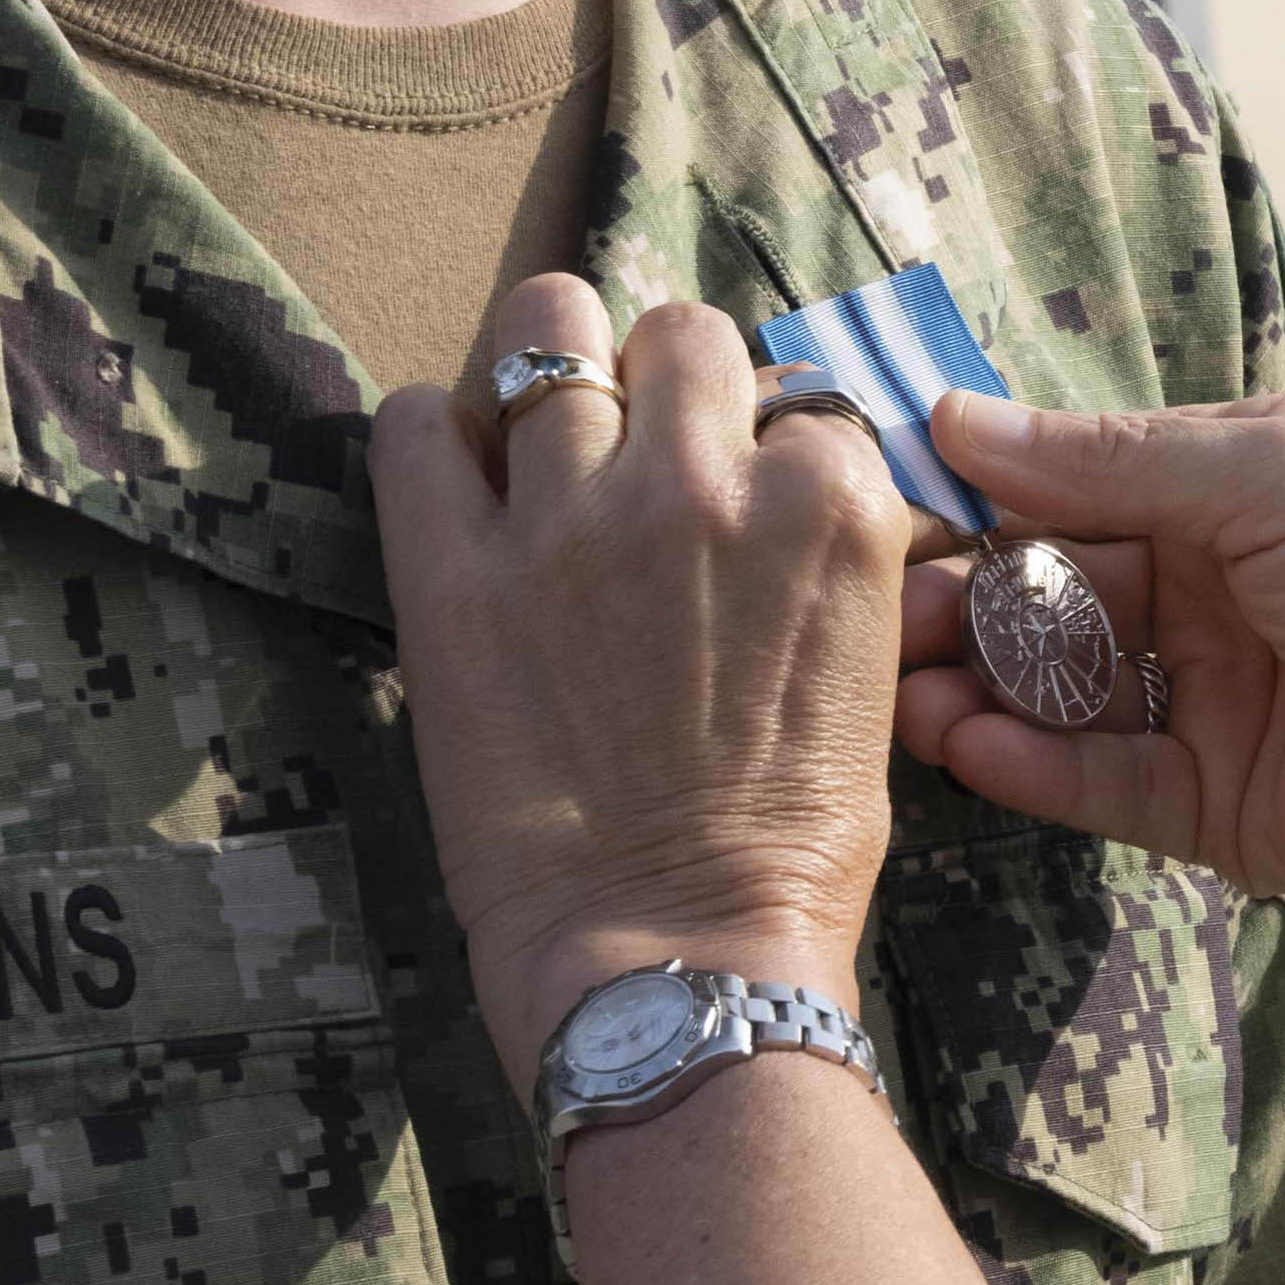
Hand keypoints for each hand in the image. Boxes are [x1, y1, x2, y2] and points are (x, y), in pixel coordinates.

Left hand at [373, 275, 933, 1083]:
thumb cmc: (792, 847)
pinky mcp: (456, 576)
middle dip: (671, 377)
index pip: (803, 397)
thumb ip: (826, 557)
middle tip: (645, 442)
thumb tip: (779, 488)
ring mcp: (575, 519)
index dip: (768, 443)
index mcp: (831, 508)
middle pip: (686, 333)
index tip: (743, 491)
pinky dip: (434, 436)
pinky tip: (454, 476)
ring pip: (551, 329)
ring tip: (543, 426)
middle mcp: (706, 482)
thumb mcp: (868, 670)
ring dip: (554, 368)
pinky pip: (416, 428)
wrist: (676, 955)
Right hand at [889, 392, 1284, 942]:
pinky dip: (1026, 761)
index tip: (894, 493)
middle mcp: (1220, 590)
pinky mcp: (1211, 801)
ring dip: (977, 681)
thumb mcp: (1273, 473)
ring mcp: (1212, 697)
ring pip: (1062, 685)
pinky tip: (962, 741)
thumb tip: (963, 420)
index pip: (1086, 483)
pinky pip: (1096, 775)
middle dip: (965, 596)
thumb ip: (1113, 457)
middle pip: (1058, 588)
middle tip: (879, 608)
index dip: (994, 490)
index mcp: (1242, 491)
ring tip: (898, 683)